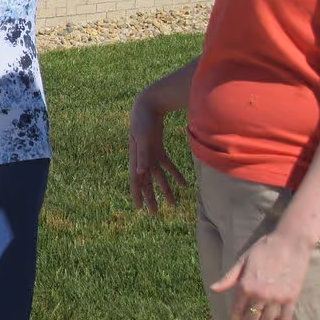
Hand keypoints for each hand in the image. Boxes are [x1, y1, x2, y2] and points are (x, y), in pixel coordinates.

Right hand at [129, 93, 187, 212]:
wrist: (148, 105)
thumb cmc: (142, 120)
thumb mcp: (142, 138)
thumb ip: (142, 155)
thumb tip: (141, 172)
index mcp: (136, 158)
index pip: (135, 180)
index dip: (136, 194)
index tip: (139, 208)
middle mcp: (142, 159)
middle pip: (146, 182)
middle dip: (150, 198)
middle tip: (154, 213)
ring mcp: (151, 154)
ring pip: (158, 176)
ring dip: (164, 189)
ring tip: (172, 204)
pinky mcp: (159, 149)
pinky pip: (168, 165)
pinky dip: (175, 174)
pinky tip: (184, 184)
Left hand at [210, 229, 313, 319]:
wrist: (290, 243)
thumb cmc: (263, 249)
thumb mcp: (242, 261)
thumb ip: (228, 278)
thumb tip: (213, 289)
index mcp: (245, 285)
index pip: (237, 309)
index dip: (235, 317)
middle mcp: (261, 295)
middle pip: (252, 319)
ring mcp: (277, 298)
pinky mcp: (292, 299)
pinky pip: (284, 318)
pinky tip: (274, 317)